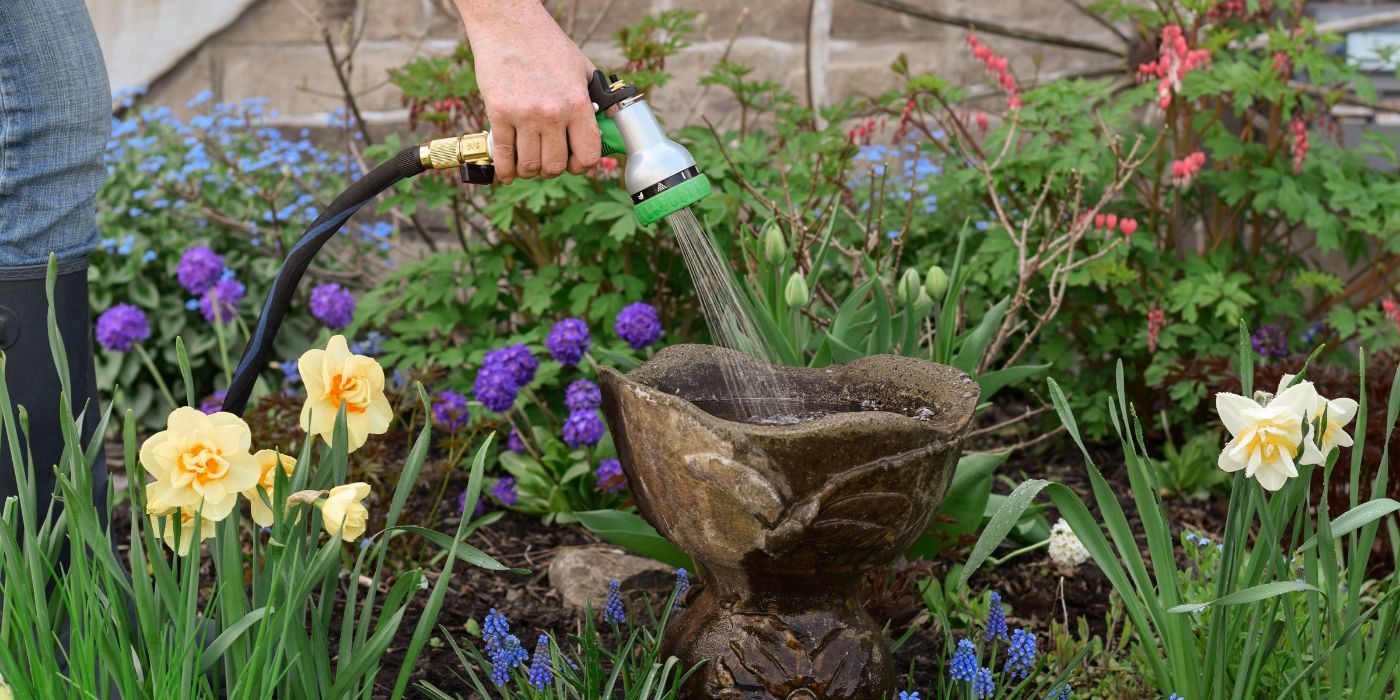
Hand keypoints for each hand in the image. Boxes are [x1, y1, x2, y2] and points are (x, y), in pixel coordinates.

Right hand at [456, 0, 600, 183]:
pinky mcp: (498, 113)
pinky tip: (507, 171)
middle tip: (547, 161)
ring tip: (527, 163)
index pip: (588, 155)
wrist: (507, 23)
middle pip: (555, 166)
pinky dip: (505, 170)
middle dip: (552, 169)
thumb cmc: (545, 43)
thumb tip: (606, 120)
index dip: (581, 166)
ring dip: (528, 170)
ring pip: (529, 165)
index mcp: (577, 102)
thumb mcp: (581, 68)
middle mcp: (553, 113)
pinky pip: (503, 156)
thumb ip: (594, 97)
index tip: (574, 163)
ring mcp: (524, 115)